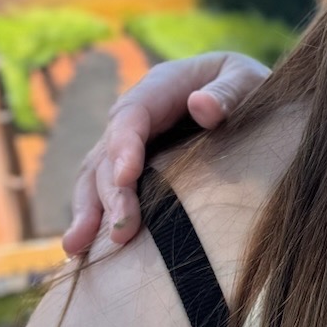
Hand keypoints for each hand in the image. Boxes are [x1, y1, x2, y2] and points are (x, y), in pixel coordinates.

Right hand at [60, 52, 269, 253]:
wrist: (247, 96)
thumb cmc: (249, 84)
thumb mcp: (246, 78)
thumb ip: (228, 91)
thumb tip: (202, 106)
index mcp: (159, 88)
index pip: (130, 116)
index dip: (124, 146)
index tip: (127, 177)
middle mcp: (135, 116)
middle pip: (109, 154)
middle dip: (111, 193)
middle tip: (122, 233)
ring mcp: (129, 144)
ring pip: (96, 176)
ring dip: (88, 211)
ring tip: (77, 246)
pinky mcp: (133, 168)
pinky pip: (105, 191)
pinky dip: (93, 217)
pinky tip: (81, 248)